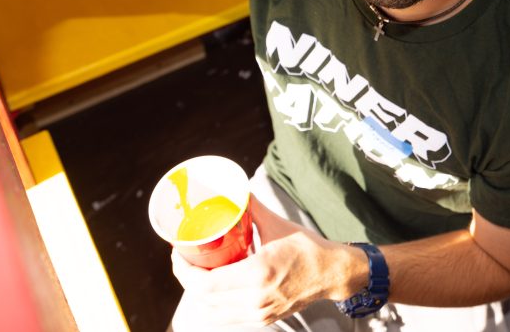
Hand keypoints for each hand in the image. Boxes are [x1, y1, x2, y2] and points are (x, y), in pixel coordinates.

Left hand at [170, 196, 361, 327]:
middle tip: (183, 260)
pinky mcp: (263, 319)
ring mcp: (259, 313)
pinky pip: (226, 318)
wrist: (331, 273)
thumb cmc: (307, 249)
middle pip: (203, 299)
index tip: (178, 254)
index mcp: (257, 274)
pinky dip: (213, 305)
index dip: (183, 271)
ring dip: (197, 295)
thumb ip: (252, 208)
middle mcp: (256, 299)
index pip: (205, 284)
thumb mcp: (277, 225)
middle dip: (186, 280)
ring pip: (212, 312)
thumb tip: (235, 190)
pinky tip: (212, 289)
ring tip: (194, 273)